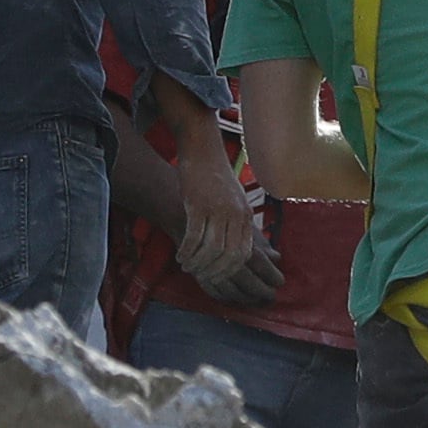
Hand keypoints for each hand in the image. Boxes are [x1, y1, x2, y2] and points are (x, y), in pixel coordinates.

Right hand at [173, 126, 281, 305]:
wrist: (203, 151)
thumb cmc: (216, 179)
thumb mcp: (236, 201)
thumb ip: (240, 224)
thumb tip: (248, 249)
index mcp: (245, 216)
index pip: (243, 253)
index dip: (229, 270)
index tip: (215, 276)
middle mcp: (235, 214)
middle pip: (228, 255)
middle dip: (212, 271)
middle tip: (199, 275)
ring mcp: (218, 209)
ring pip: (211, 249)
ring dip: (198, 263)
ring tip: (186, 266)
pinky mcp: (199, 203)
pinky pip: (194, 235)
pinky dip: (187, 250)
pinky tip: (180, 255)